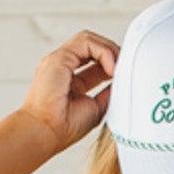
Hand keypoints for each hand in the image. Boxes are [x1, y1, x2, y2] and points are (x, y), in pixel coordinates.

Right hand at [21, 30, 117, 152]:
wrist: (45, 134)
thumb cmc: (64, 128)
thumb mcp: (96, 109)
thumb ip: (107, 93)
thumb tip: (122, 82)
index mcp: (69, 79)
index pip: (94, 60)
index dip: (112, 63)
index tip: (125, 75)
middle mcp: (62, 66)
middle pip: (92, 46)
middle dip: (112, 53)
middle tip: (128, 68)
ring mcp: (59, 60)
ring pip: (89, 39)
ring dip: (109, 50)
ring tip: (120, 68)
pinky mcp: (59, 57)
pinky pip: (86, 42)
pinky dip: (103, 51)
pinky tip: (111, 68)